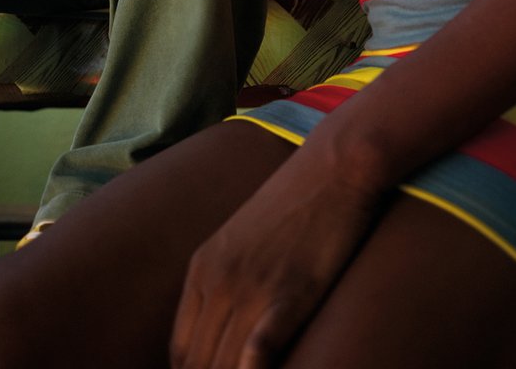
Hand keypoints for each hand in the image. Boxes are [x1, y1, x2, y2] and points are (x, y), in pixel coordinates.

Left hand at [170, 152, 379, 367]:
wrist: (334, 166)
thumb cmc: (297, 201)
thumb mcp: (243, 236)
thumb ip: (226, 277)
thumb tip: (223, 325)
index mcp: (203, 267)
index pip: (180, 350)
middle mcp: (219, 281)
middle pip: (197, 365)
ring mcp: (251, 288)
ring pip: (221, 367)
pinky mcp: (288, 294)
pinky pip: (255, 353)